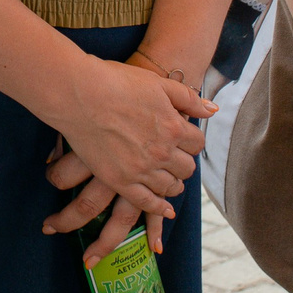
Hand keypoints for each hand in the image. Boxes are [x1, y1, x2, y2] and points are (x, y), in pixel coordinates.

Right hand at [38, 58, 214, 262]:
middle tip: (174, 158)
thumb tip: (212, 110)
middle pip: (187, 168)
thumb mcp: (157, 83)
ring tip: (168, 179)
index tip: (182, 139)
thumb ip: (187, 98)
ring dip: (173, 183)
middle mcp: (162, 152)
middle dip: (183, 162)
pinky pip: (147, 202)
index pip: (197, 143)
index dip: (191, 141)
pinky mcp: (121, 181)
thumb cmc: (117, 82)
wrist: (79, 94)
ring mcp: (142, 169)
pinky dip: (160, 208)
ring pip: (170, 186)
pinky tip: (166, 209)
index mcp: (174, 127)